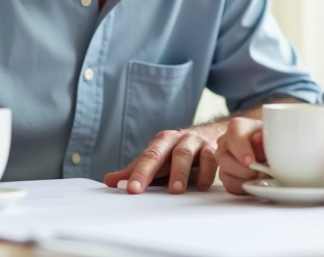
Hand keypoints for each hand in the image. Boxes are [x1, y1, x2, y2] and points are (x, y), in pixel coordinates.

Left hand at [103, 124, 221, 193]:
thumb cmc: (179, 151)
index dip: (139, 172)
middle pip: (163, 152)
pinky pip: (212, 158)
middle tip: (144, 188)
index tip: (131, 189)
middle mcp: (179, 139)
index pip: (148, 156)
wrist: (213, 132)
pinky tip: (204, 186)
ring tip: (176, 190)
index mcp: (162, 142)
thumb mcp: (158, 158)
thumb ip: (136, 170)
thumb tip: (109, 181)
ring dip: (182, 172)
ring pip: (188, 154)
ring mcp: (197, 143)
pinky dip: (209, 172)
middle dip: (154, 170)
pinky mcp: (214, 149)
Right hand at [216, 117, 267, 194]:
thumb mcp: (273, 136)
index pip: (234, 134)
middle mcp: (225, 142)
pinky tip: (255, 183)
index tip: (250, 161)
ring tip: (262, 177)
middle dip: (245, 170)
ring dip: (245, 179)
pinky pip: (230, 185)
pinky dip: (244, 187)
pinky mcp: (226, 175)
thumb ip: (266, 138)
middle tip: (262, 173)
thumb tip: (258, 140)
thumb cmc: (272, 140)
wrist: (272, 149)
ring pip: (225, 173)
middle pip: (224, 158)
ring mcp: (223, 159)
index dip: (241, 149)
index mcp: (238, 127)